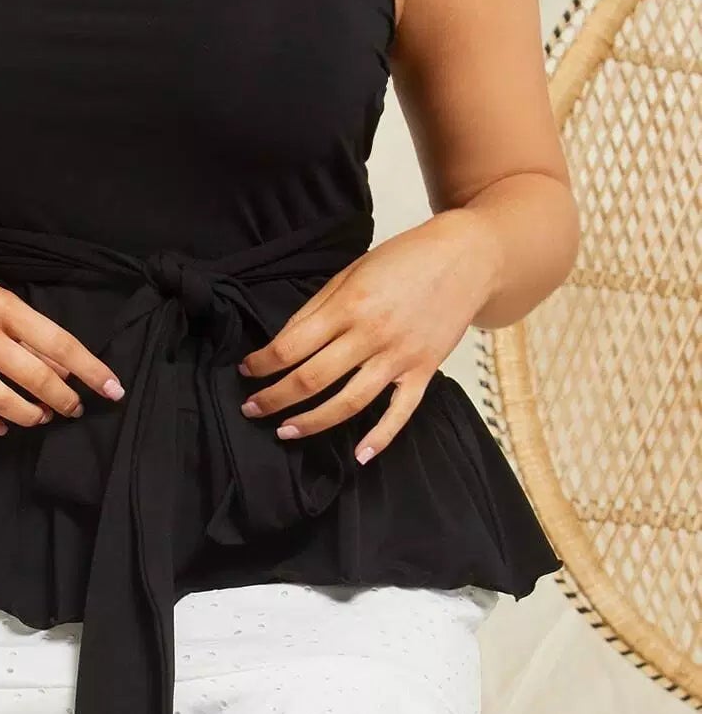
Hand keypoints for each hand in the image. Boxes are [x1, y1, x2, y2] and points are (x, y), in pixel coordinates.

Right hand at [0, 243, 125, 436]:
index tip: (113, 389)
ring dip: (29, 415)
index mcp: (1, 305)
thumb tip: (61, 367)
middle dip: (62, 400)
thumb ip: (23, 328)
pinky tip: (1, 425)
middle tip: (73, 409)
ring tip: (40, 416)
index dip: (90, 369)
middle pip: (34, 378)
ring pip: (2, 401)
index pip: (58, 342)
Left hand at [237, 210, 499, 462]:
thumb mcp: (351, 272)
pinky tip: (359, 456)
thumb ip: (317, 308)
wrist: (466, 258)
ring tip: (284, 431)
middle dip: (275, 398)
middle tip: (251, 409)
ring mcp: (400, 357)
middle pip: (312, 379)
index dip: (262, 363)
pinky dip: (380, 437)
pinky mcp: (425, 371)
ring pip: (349, 403)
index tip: (246, 370)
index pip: (291, 346)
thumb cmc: (403, 259)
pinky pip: (400, 412)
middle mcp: (371, 335)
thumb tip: (283, 342)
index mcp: (348, 305)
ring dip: (312, 422)